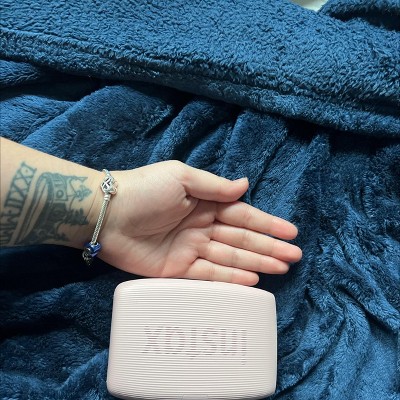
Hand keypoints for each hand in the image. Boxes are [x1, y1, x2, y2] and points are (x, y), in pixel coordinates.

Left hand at [95, 161, 301, 284]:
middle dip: (268, 247)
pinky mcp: (178, 269)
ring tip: (281, 268)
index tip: (290, 233)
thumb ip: (215, 186)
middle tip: (294, 256)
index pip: (242, 216)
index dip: (267, 224)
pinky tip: (253, 279)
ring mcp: (191, 249)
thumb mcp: (182, 177)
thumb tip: (245, 184)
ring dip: (256, 263)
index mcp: (204, 203)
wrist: (107, 214)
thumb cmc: (145, 189)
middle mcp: (202, 226)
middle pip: (241, 239)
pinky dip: (230, 278)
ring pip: (230, 258)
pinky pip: (209, 275)